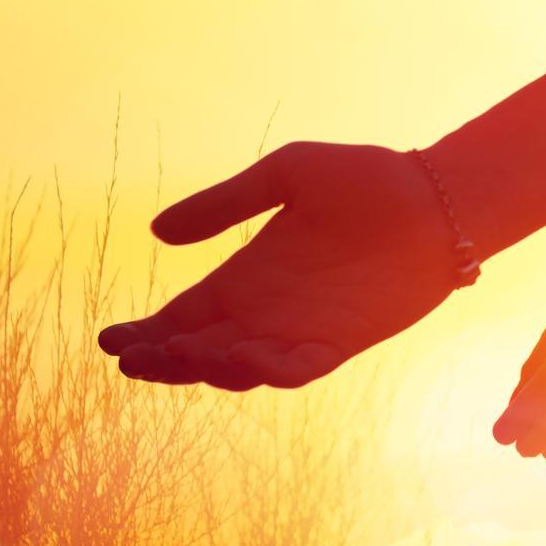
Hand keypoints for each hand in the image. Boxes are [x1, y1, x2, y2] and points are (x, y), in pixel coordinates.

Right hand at [95, 140, 464, 388]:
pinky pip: (298, 369)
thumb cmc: (366, 179)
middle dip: (163, 360)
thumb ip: (225, 203)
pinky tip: (244, 358)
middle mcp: (266, 312)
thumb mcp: (285, 175)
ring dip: (208, 367)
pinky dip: (270, 369)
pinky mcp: (342, 342)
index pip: (182, 317)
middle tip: (133, 357)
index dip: (144, 334)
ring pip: (240, 367)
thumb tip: (157, 231)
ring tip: (184, 353)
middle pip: (199, 351)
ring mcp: (302, 331)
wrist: (437, 197)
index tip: (109, 339)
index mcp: (244, 277)